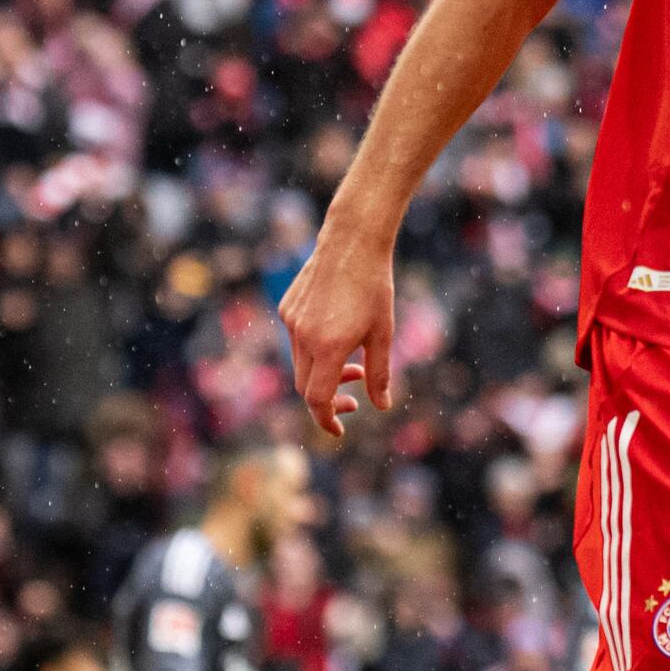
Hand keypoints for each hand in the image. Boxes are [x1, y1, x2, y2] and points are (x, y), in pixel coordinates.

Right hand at [279, 231, 398, 440]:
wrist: (352, 242)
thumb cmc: (374, 287)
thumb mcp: (383, 334)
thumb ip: (379, 374)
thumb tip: (381, 406)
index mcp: (329, 347)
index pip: (317, 400)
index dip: (327, 419)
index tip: (340, 428)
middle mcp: (303, 336)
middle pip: (306, 387)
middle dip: (328, 399)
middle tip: (354, 396)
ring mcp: (291, 322)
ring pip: (300, 364)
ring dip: (323, 373)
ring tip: (353, 364)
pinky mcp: (286, 308)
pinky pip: (296, 340)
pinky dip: (314, 351)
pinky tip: (337, 335)